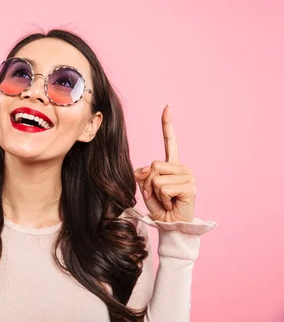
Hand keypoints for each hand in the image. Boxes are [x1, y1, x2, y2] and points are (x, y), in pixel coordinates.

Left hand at [134, 105, 195, 222]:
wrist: (171, 226)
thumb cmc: (160, 207)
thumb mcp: (146, 187)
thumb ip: (143, 174)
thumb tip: (148, 167)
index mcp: (172, 165)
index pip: (170, 141)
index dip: (167, 125)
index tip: (167, 107)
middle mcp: (182, 168)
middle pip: (153, 164)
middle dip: (149, 182)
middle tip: (159, 195)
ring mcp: (188, 176)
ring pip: (156, 176)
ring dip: (155, 191)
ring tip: (166, 200)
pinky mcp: (189, 186)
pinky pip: (163, 187)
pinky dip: (162, 198)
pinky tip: (172, 203)